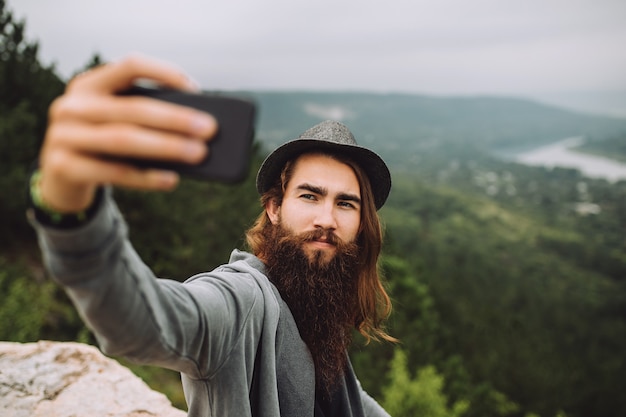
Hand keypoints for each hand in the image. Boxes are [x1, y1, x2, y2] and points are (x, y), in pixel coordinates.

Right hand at [38, 54, 217, 212]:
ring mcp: (63, 135)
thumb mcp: (119, 123)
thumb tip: (198, 130)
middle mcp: (72, 105)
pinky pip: (114, 172)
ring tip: (199, 153)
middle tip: (210, 129)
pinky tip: (172, 179)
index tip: (196, 90)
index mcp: (89, 84)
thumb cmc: (104, 144)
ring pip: (123, 139)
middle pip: (132, 108)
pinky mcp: (63, 166)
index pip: (130, 66)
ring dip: (167, 147)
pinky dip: (146, 177)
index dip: (164, 74)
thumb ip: (147, 120)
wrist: (62, 177)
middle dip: (176, 119)